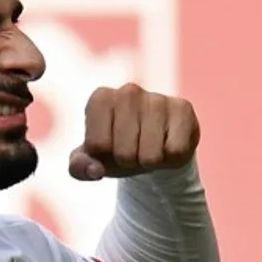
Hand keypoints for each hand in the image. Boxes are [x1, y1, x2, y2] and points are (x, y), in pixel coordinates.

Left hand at [68, 83, 199, 180]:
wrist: (154, 147)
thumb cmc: (117, 150)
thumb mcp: (92, 161)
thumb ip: (79, 167)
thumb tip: (94, 170)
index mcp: (100, 99)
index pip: (97, 146)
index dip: (103, 157)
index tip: (110, 147)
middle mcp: (127, 92)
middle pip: (124, 153)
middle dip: (128, 161)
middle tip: (133, 151)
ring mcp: (157, 97)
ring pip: (150, 155)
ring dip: (150, 161)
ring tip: (150, 148)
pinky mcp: (183, 108)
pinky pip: (175, 151)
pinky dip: (171, 157)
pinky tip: (168, 143)